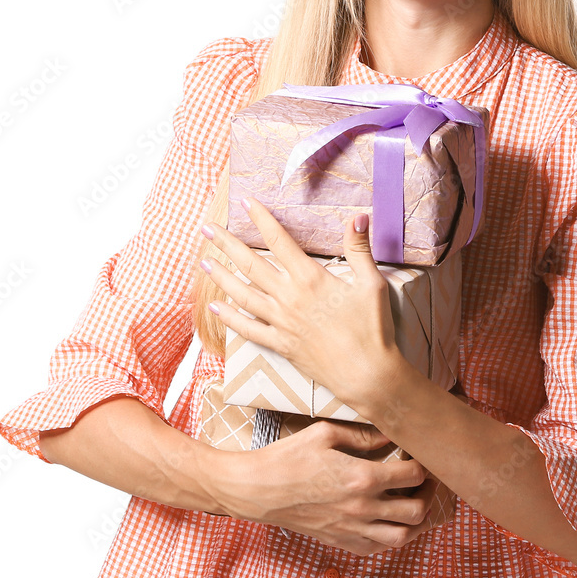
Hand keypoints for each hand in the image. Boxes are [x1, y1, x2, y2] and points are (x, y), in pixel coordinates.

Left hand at [198, 197, 404, 414]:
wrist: (366, 375)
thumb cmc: (372, 329)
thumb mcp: (372, 284)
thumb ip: (359, 249)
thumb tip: (358, 217)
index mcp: (310, 279)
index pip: (279, 241)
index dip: (261, 219)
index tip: (246, 202)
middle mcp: (289, 298)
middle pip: (250, 265)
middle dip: (226, 244)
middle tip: (207, 229)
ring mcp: (281, 323)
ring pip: (242, 295)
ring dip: (221, 277)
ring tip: (204, 263)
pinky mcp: (280, 344)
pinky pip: (248, 329)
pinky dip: (229, 318)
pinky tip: (215, 309)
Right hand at [226, 418, 439, 554]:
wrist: (257, 491)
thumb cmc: (288, 457)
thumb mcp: (325, 433)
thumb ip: (362, 435)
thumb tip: (389, 435)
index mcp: (361, 477)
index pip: (413, 476)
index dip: (424, 464)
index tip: (421, 456)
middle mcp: (362, 508)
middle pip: (416, 510)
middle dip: (428, 494)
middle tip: (426, 480)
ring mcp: (352, 529)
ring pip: (402, 536)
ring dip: (416, 521)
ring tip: (414, 503)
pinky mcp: (340, 542)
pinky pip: (377, 548)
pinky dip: (391, 537)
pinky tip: (389, 520)